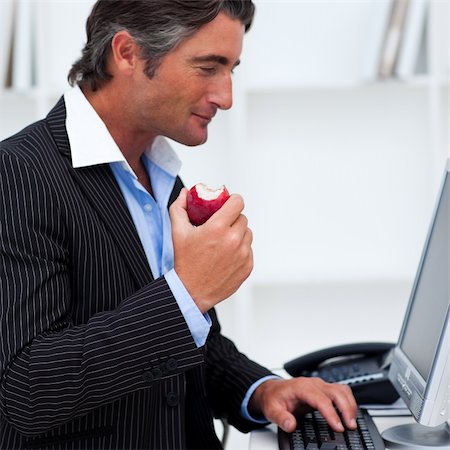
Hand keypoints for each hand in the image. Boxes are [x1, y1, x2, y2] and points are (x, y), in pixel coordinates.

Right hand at [169, 188, 253, 312]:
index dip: (233, 201)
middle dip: (233, 219)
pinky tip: (228, 254)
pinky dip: (241, 250)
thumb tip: (185, 193)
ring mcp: (243, 254)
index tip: (229, 204)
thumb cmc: (185, 261)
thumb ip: (180, 208)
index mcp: (218, 228)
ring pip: (248, 234)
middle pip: (242, 218)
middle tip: (223, 224)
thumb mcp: (178, 232)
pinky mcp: (248, 266)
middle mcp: (233, 240)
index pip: (238, 203)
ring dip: (239, 234)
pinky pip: (249, 250)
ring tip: (225, 240)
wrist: (191, 291)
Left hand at [249, 377, 356, 432]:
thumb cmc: (274, 398)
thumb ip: (280, 418)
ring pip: (341, 389)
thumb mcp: (272, 409)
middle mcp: (313, 384)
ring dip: (350, 404)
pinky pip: (341, 391)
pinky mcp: (324, 389)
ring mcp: (320, 385)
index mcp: (301, 387)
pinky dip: (348, 401)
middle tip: (350, 426)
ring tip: (352, 422)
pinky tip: (349, 414)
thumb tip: (290, 425)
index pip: (321, 399)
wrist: (272, 390)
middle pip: (335, 392)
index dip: (331, 413)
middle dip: (346, 408)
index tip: (338, 427)